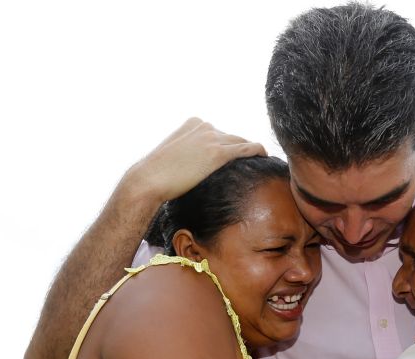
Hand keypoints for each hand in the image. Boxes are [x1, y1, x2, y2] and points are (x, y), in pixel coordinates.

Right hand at [122, 117, 265, 201]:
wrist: (149, 180)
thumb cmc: (157, 173)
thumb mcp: (173, 154)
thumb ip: (188, 151)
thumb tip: (195, 163)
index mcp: (193, 122)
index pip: (218, 132)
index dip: (226, 145)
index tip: (232, 157)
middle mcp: (204, 126)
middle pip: (231, 137)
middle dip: (240, 148)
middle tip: (251, 160)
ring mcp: (211, 138)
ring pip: (240, 142)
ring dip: (251, 151)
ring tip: (260, 160)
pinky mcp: (217, 154)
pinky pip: (246, 149)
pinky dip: (258, 151)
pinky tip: (265, 156)